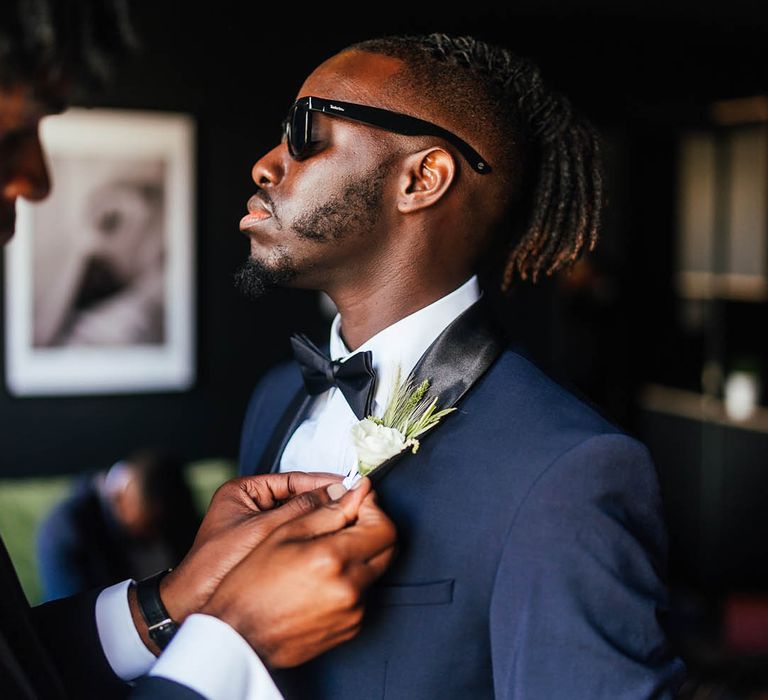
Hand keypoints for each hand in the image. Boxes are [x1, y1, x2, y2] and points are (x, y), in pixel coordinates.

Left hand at [160, 472, 341, 623]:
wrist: (191, 604)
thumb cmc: (215, 565)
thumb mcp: (262, 529)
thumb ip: (300, 509)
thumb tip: (336, 493)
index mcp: (244, 490)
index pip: (293, 479)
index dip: (323, 483)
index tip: (349, 486)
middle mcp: (251, 504)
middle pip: (298, 497)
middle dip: (323, 502)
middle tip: (353, 503)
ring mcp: (257, 525)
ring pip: (297, 517)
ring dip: (318, 521)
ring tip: (345, 521)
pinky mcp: (262, 547)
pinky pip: (292, 536)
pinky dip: (309, 538)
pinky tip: (327, 542)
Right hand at [201, 477, 396, 666]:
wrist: (239, 636)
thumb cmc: (252, 583)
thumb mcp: (284, 534)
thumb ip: (327, 511)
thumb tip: (357, 491)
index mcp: (333, 559)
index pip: (383, 527)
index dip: (374, 507)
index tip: (360, 500)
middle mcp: (350, 588)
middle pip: (388, 548)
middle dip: (373, 527)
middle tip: (349, 518)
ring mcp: (353, 612)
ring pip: (376, 570)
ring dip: (362, 553)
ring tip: (328, 550)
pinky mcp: (351, 629)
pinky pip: (364, 594)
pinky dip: (353, 578)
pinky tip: (325, 576)